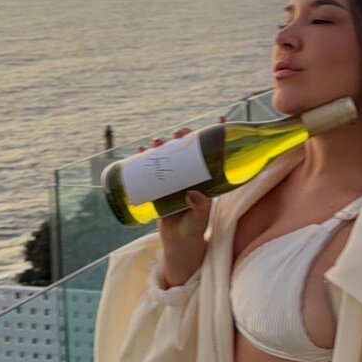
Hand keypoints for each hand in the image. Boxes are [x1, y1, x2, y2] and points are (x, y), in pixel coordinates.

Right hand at [138, 119, 224, 284]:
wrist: (179, 242)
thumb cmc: (193, 230)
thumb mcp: (199, 219)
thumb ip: (199, 208)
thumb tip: (194, 195)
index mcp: (206, 179)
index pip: (214, 153)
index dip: (217, 135)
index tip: (221, 118)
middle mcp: (192, 175)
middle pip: (189, 149)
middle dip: (184, 137)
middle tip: (179, 132)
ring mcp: (176, 180)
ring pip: (170, 156)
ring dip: (163, 145)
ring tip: (156, 141)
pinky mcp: (160, 186)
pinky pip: (153, 168)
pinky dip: (145, 158)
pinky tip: (140, 151)